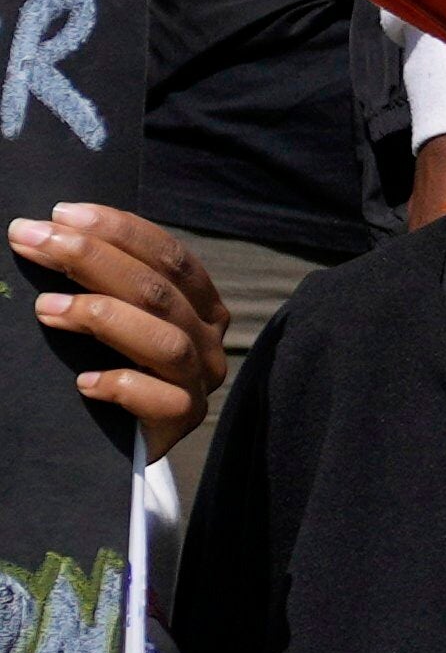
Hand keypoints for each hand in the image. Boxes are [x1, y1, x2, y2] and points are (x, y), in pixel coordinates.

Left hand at [16, 206, 227, 461]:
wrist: (119, 437)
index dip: (119, 231)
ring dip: (102, 316)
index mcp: (199, 304)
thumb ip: (104, 280)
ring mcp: (199, 381)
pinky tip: (82, 381)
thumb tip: (46, 232)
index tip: (61, 215)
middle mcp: (208, 339)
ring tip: (45, 308)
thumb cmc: (109, 362)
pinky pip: (165, 401)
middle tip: (31, 241)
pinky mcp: (183, 420)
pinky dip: (123, 384)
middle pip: (160, 291)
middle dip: (91, 258)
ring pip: (166, 341)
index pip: (171, 256)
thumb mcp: (115, 313)